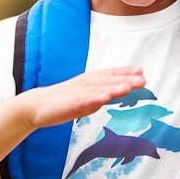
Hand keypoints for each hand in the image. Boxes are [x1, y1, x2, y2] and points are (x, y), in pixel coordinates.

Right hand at [24, 68, 145, 129]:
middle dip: (126, 79)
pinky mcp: (69, 103)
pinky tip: (106, 97)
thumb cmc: (62, 102)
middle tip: (143, 79)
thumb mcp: (85, 99)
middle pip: (107, 80)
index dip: (125, 73)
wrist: (36, 106)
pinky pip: (83, 100)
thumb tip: (115, 93)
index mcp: (89, 81)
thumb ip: (100, 96)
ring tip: (130, 86)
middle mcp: (85, 84)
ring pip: (98, 88)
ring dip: (114, 86)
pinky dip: (95, 97)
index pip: (109, 75)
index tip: (141, 72)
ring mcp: (77, 93)